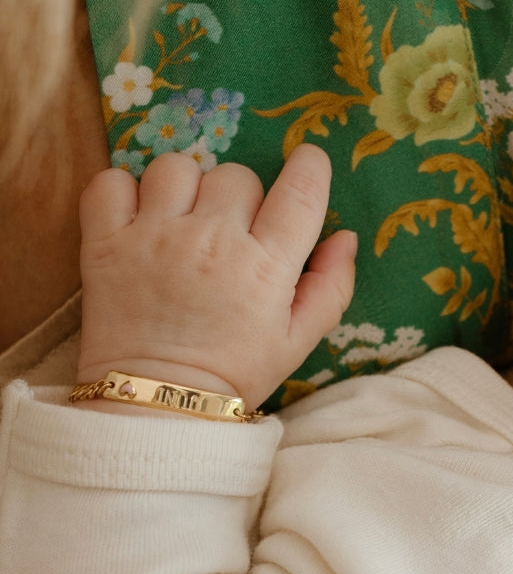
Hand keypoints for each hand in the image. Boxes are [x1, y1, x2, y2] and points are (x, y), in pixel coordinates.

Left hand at [77, 146, 356, 409]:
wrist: (157, 407)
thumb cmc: (234, 374)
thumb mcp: (297, 343)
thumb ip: (330, 288)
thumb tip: (346, 237)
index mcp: (265, 266)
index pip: (301, 189)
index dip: (309, 166)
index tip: (305, 168)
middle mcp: (212, 241)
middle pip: (237, 175)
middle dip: (240, 198)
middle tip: (230, 234)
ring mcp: (154, 237)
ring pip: (177, 167)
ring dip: (184, 188)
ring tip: (181, 222)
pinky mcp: (105, 241)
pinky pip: (112, 181)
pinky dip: (123, 190)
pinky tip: (137, 219)